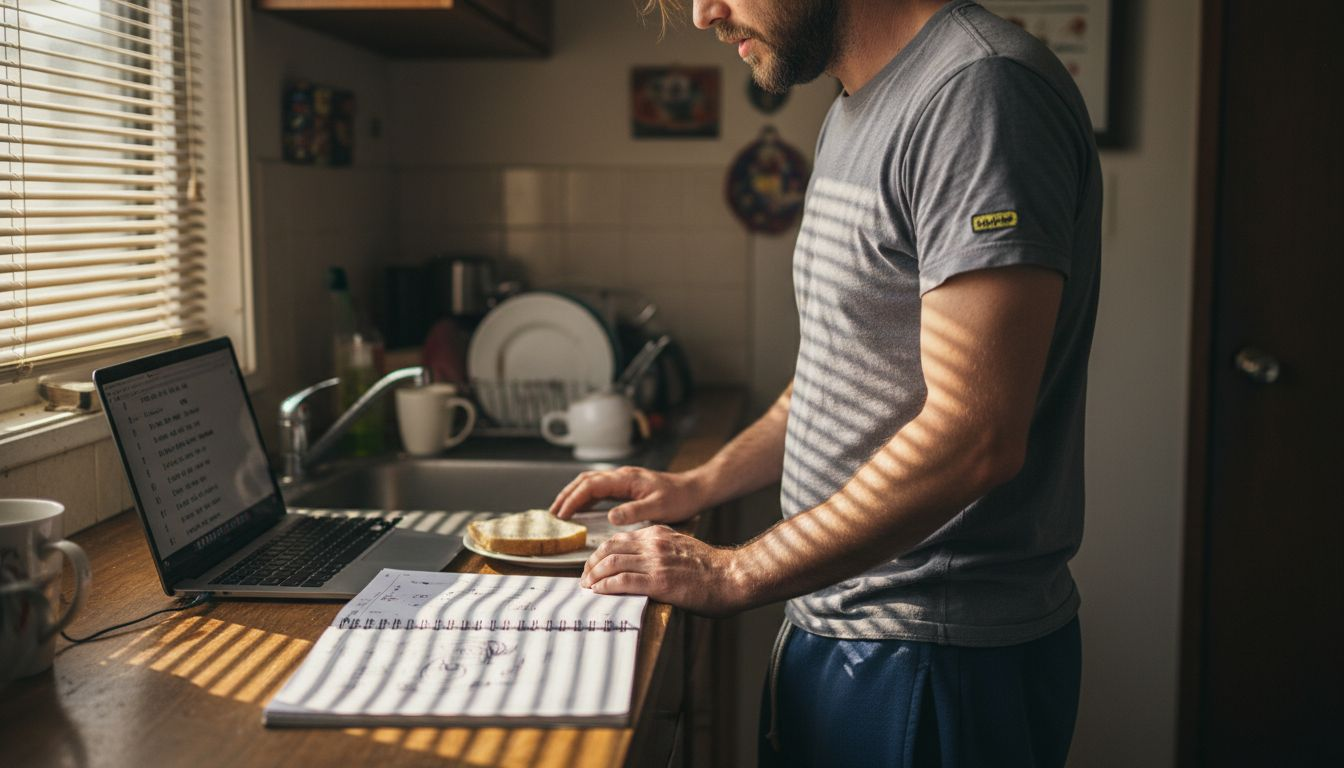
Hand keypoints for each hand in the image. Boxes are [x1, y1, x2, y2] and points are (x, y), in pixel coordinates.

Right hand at [549, 466, 705, 525]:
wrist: (694, 490)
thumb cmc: (679, 499)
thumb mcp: (659, 508)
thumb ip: (634, 511)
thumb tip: (610, 516)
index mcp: (626, 479)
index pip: (591, 486)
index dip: (573, 499)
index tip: (561, 514)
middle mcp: (621, 475)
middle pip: (585, 481)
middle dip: (566, 495)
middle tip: (552, 513)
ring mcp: (623, 479)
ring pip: (590, 482)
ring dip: (573, 494)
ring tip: (561, 510)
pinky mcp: (626, 486)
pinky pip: (599, 488)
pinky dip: (585, 497)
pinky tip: (581, 509)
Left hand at [580, 525, 750, 616]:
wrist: (733, 576)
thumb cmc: (713, 569)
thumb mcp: (682, 548)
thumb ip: (662, 550)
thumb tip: (644, 564)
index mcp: (658, 534)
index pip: (619, 539)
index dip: (600, 553)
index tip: (593, 565)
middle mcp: (653, 544)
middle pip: (609, 549)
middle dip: (591, 564)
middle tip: (585, 578)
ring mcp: (655, 562)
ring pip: (612, 563)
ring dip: (594, 576)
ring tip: (588, 587)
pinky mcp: (659, 582)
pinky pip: (623, 581)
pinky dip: (606, 586)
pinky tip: (599, 592)